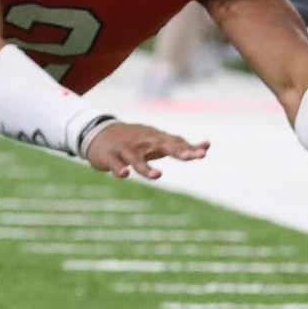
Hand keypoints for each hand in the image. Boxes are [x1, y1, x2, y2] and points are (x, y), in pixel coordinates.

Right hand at [83, 121, 208, 179]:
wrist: (100, 133)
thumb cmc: (136, 140)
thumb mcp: (158, 141)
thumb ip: (181, 145)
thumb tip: (207, 147)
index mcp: (155, 138)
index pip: (175, 142)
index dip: (189, 147)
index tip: (204, 152)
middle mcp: (143, 141)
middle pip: (161, 145)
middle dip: (176, 150)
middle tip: (190, 157)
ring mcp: (125, 149)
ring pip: (136, 158)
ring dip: (146, 168)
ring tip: (158, 176)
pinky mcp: (110, 156)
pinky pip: (115, 163)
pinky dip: (119, 169)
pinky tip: (124, 175)